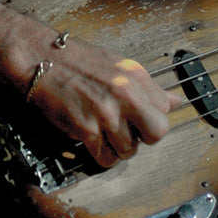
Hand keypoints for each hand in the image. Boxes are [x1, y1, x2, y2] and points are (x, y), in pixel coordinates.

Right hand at [23, 38, 180, 168]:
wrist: (42, 59)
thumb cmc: (78, 61)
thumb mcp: (119, 65)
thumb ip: (148, 87)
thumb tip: (174, 101)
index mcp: (135, 76)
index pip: (165, 108)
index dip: (153, 117)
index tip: (142, 118)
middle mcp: (124, 94)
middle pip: (157, 133)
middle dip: (146, 138)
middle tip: (132, 132)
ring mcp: (105, 113)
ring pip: (130, 150)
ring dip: (120, 148)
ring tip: (107, 134)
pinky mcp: (85, 129)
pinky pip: (105, 158)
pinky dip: (102, 156)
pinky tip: (96, 142)